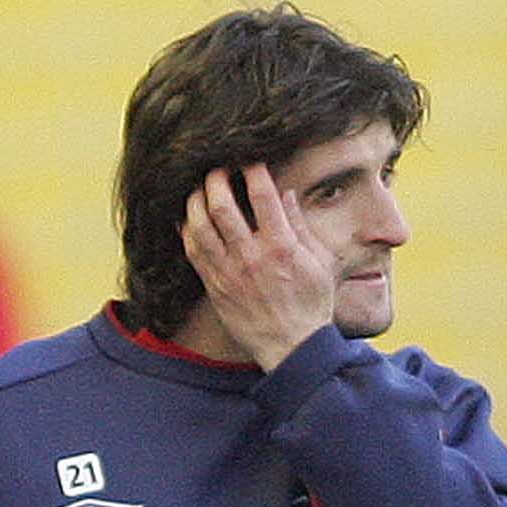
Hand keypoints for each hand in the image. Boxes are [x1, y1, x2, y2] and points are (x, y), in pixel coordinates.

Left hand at [181, 163, 334, 370]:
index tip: (249, 158)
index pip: (262, 194)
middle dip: (215, 179)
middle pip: (222, 205)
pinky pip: (192, 253)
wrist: (292, 348)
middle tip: (216, 168)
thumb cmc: (311, 305)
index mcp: (281, 246)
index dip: (252, 168)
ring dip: (195, 201)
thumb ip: (301, 226)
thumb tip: (286, 194)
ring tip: (198, 189)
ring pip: (200, 227)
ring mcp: (229, 272)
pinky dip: (186, 231)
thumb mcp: (320, 262)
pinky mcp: (215, 287)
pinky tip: (187, 218)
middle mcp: (251, 256)